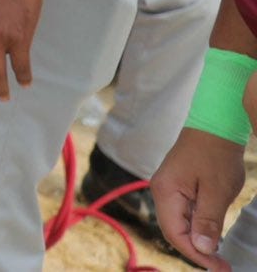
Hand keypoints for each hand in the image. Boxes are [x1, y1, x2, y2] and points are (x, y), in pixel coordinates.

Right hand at [152, 125, 245, 269]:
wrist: (214, 126)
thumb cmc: (215, 154)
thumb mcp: (216, 190)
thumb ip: (207, 220)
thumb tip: (201, 248)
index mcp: (166, 191)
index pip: (174, 232)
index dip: (195, 254)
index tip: (217, 267)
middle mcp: (161, 191)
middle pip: (174, 230)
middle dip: (197, 251)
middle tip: (222, 266)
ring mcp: (168, 189)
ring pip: (179, 224)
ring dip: (198, 241)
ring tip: (219, 256)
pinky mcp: (178, 187)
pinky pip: (184, 214)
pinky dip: (198, 228)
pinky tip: (212, 236)